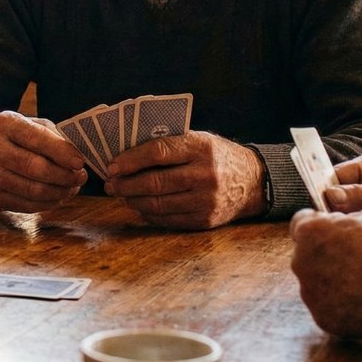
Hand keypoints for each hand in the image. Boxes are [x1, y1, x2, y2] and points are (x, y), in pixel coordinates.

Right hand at [0, 111, 87, 212]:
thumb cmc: (15, 139)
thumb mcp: (31, 125)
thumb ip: (53, 136)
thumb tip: (77, 157)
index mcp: (5, 124)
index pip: (38, 139)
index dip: (62, 153)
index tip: (80, 162)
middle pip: (37, 169)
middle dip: (65, 176)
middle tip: (81, 177)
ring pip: (34, 191)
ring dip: (60, 193)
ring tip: (72, 188)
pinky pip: (27, 206)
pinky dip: (48, 204)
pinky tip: (57, 197)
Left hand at [104, 131, 264, 228]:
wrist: (251, 182)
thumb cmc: (215, 156)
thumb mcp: (198, 140)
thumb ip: (169, 144)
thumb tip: (125, 155)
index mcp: (201, 148)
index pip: (158, 152)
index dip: (131, 160)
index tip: (112, 166)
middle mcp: (205, 175)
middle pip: (155, 182)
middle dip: (126, 184)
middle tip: (109, 184)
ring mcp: (206, 201)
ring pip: (158, 204)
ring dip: (133, 200)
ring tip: (121, 194)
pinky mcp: (205, 221)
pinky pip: (168, 220)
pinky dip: (148, 214)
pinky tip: (139, 206)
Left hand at [290, 206, 361, 338]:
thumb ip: (350, 216)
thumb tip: (347, 221)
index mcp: (310, 232)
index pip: (301, 223)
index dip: (319, 225)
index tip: (332, 230)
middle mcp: (301, 262)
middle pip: (308, 254)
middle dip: (327, 254)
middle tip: (356, 258)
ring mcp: (310, 293)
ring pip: (317, 282)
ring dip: (333, 280)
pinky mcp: (322, 318)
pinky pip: (328, 306)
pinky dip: (342, 304)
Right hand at [324, 154, 361, 253]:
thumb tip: (330, 195)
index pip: (333, 176)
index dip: (324, 191)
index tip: (322, 209)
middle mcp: (360, 187)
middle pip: (332, 198)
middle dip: (331, 212)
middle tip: (334, 228)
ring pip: (339, 217)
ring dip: (341, 227)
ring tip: (345, 240)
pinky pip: (351, 232)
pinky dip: (350, 239)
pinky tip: (352, 247)